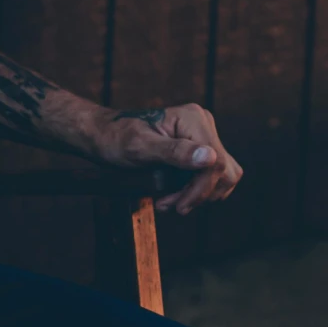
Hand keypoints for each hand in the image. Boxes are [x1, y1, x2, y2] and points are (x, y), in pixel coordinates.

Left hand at [89, 102, 242, 214]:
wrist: (104, 136)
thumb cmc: (116, 139)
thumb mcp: (140, 148)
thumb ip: (174, 152)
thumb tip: (210, 158)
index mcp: (193, 119)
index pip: (216, 162)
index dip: (201, 190)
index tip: (179, 207)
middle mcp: (203, 123)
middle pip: (223, 170)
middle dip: (199, 194)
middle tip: (171, 206)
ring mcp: (202, 136)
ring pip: (222, 176)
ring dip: (198, 195)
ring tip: (168, 202)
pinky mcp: (198, 148)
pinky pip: (211, 176)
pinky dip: (195, 191)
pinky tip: (173, 196)